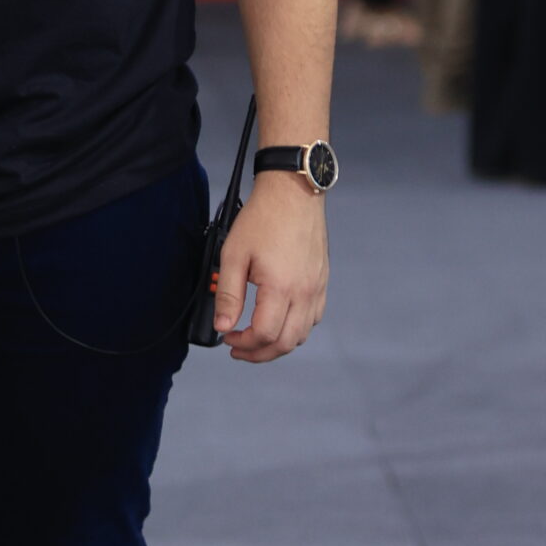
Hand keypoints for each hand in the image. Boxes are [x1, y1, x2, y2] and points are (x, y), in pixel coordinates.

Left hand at [212, 172, 328, 363]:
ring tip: (257, 339)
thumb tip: (224, 326)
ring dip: (279, 344)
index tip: (228, 338)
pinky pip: (314, 317)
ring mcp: (316, 288)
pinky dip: (296, 328)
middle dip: (259, 353)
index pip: (264, 335)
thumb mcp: (234, 254)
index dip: (244, 344)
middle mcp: (304, 292)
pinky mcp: (322, 281)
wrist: (293, 192)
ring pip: (302, 334)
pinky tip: (280, 320)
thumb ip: (228, 294)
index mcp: (281, 288)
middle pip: (286, 343)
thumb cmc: (264, 218)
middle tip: (239, 348)